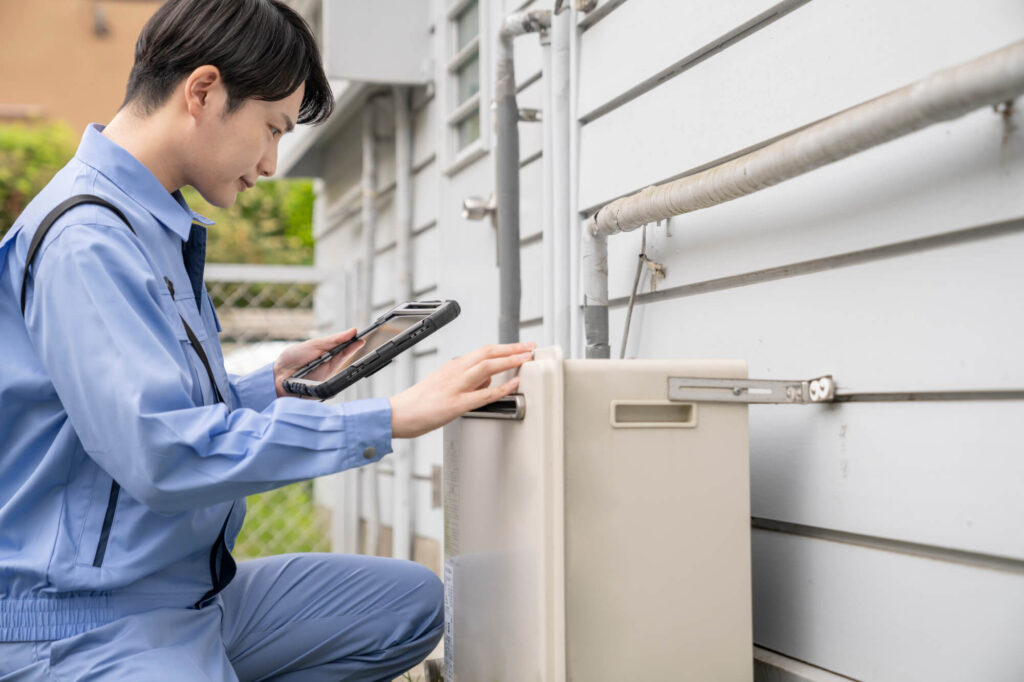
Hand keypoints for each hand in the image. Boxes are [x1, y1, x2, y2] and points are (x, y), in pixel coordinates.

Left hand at [273, 329, 366, 397]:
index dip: (353, 342)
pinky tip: (344, 365)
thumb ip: (332, 340)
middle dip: (353, 348)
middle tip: (360, 341)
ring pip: (342, 367)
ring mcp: (328, 375)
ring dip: (347, 358)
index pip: (344, 346)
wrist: (277, 376)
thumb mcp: (313, 345)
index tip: (361, 336)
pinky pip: (335, 380)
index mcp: (327, 352)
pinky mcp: (325, 386)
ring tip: (355, 347)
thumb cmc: (292, 358)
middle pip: (345, 356)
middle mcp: (330, 364)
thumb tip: (351, 332)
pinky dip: (339, 374)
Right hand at [389, 341, 535, 437]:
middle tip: (530, 346)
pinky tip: (513, 385)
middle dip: (511, 348)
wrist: (397, 414)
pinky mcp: (455, 404)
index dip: (504, 347)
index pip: (483, 351)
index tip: (520, 346)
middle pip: (487, 352)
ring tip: (525, 358)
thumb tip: (488, 381)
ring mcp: (455, 387)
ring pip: (486, 367)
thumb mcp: (444, 385)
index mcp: (452, 367)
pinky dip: (501, 388)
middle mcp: (454, 372)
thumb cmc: (419, 403)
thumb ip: (466, 381)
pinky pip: (483, 395)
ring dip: (508, 360)